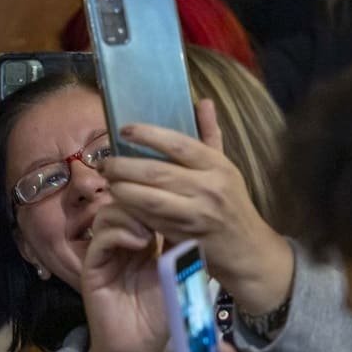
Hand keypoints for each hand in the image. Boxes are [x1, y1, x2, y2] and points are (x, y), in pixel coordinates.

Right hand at [80, 204, 168, 351]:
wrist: (139, 349)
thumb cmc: (162, 314)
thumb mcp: (179, 272)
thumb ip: (180, 244)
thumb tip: (192, 210)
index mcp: (142, 239)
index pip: (143, 204)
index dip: (156, 195)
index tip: (175, 194)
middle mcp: (121, 242)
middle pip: (123, 201)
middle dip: (142, 200)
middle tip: (162, 207)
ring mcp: (105, 253)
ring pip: (109, 214)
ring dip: (131, 215)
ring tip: (151, 230)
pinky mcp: (92, 267)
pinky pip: (101, 238)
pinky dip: (120, 233)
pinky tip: (140, 243)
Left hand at [103, 101, 293, 315]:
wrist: (246, 250)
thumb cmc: (231, 203)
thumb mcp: (226, 167)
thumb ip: (210, 135)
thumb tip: (204, 101)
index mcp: (218, 166)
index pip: (179, 144)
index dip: (149, 134)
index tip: (124, 130)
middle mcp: (209, 189)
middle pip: (157, 172)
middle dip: (124, 166)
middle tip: (105, 163)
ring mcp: (196, 215)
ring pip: (148, 199)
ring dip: (122, 189)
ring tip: (108, 181)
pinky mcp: (183, 237)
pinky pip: (149, 220)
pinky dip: (131, 210)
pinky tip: (119, 202)